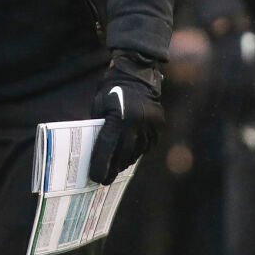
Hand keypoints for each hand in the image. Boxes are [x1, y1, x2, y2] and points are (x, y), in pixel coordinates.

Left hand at [89, 51, 163, 183]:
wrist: (137, 75)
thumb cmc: (111, 90)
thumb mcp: (99, 107)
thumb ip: (99, 128)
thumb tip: (96, 152)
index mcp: (119, 118)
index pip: (107, 147)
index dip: (100, 164)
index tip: (96, 177)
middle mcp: (137, 124)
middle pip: (123, 154)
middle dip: (113, 169)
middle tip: (104, 179)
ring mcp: (150, 125)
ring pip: (137, 152)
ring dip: (125, 161)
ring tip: (116, 169)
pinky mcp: (158, 125)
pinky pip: (147, 145)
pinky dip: (137, 151)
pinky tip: (129, 156)